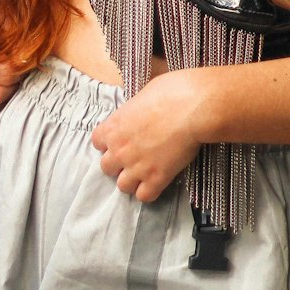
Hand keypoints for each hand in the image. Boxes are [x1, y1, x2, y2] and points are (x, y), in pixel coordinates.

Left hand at [91, 72, 203, 202]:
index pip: (96, 143)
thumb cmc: (171, 93)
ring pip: (122, 186)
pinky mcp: (156, 179)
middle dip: (119, 164)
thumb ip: (134, 110)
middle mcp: (120, 150)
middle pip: (106, 167)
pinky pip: (144, 196)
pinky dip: (150, 191)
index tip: (121, 141)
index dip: (109, 143)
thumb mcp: (143, 94)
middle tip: (135, 157)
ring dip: (133, 180)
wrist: (193, 108)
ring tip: (146, 172)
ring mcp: (136, 167)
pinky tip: (158, 181)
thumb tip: (139, 112)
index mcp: (114, 127)